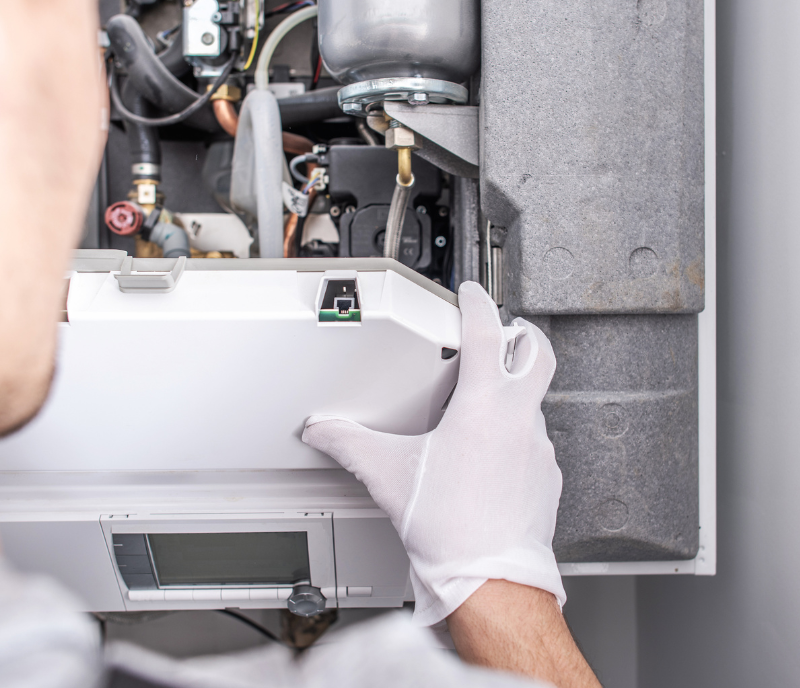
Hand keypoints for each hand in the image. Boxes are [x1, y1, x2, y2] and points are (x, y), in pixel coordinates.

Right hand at [303, 281, 564, 625]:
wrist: (492, 581)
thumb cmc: (451, 529)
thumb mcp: (390, 475)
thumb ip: (349, 444)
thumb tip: (323, 430)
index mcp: (484, 406)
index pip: (488, 333)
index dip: (479, 304)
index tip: (473, 294)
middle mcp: (519, 419)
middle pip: (537, 354)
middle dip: (524, 333)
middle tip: (507, 330)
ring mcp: (539, 448)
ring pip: (534, 400)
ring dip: (514, 391)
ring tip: (483, 404)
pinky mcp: (545, 476)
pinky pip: (535, 440)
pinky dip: (516, 434)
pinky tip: (492, 455)